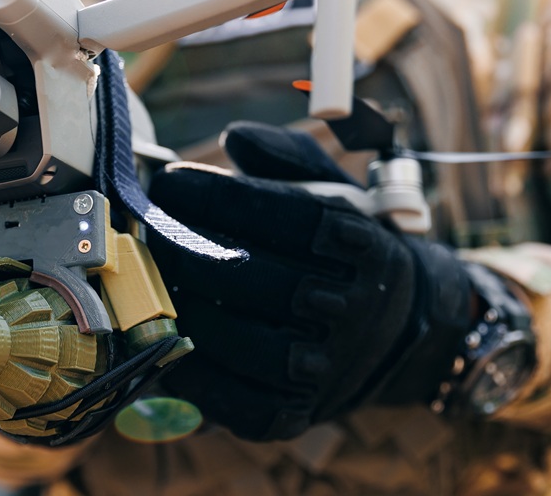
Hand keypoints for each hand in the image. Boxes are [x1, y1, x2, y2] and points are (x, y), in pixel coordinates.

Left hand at [147, 122, 475, 439]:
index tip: (170, 182)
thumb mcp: (332, 190)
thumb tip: (235, 137)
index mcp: (356, 241)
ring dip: (186, 311)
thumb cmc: (342, 246)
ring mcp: (326, 366)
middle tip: (148, 231)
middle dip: (184, 248)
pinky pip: (241, 403)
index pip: (282, 213)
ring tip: (154, 282)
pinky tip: (169, 341)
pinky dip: (196, 376)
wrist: (402, 329)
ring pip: (244, 344)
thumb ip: (285, 156)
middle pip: (252, 277)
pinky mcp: (299, 413)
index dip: (215, 196)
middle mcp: (348, 305)